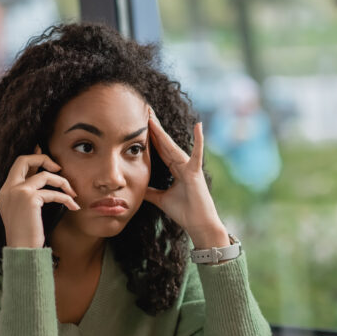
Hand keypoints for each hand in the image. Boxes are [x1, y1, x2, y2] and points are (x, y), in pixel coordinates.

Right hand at [0, 146, 79, 247]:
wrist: (22, 250)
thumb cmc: (27, 235)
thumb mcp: (25, 211)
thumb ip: (31, 195)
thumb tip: (46, 180)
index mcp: (5, 191)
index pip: (18, 165)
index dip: (34, 158)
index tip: (49, 161)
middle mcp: (8, 189)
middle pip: (24, 159)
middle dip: (43, 158)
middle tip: (59, 168)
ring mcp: (17, 192)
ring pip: (44, 175)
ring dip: (62, 183)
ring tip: (72, 194)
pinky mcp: (29, 198)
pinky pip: (53, 192)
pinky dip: (66, 199)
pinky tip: (73, 206)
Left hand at [144, 110, 228, 248]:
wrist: (198, 225)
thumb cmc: (185, 212)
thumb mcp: (161, 199)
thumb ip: (151, 191)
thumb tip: (137, 187)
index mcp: (175, 169)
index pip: (159, 150)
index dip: (150, 137)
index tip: (140, 123)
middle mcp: (182, 165)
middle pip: (164, 143)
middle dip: (153, 128)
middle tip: (143, 111)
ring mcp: (189, 167)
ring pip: (172, 146)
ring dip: (162, 131)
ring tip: (152, 116)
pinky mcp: (195, 172)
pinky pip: (196, 154)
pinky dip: (199, 140)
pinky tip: (198, 126)